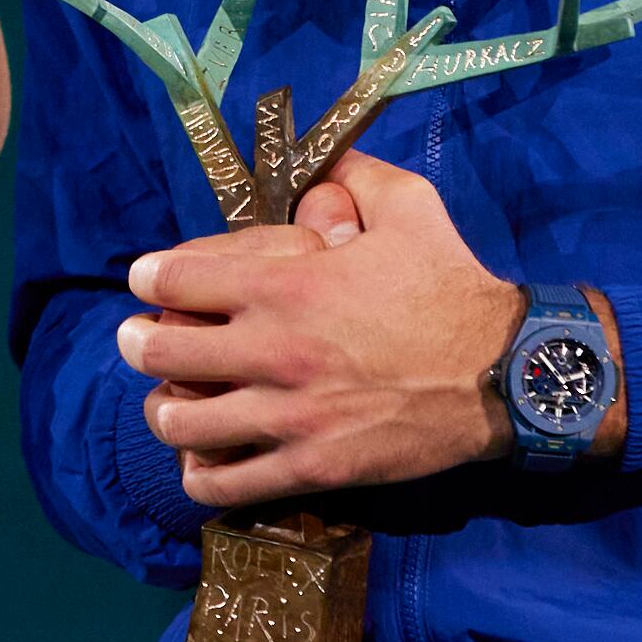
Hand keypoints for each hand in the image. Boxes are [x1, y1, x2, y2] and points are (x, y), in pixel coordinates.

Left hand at [113, 149, 527, 506]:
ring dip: (163, 410)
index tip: (145, 281)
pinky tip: (201, 460)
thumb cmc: (452, 288)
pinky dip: (200, 473)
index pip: (174, 279)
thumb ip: (354, 175)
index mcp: (286, 284)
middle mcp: (274, 349)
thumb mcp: (410, 207)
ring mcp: (289, 415)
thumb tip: (320, 158)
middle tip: (138, 340)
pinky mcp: (310, 467)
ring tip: (167, 402)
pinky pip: (226, 483)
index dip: (148, 278)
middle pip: (161, 352)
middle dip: (138, 343)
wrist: (504, 374)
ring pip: (182, 423)